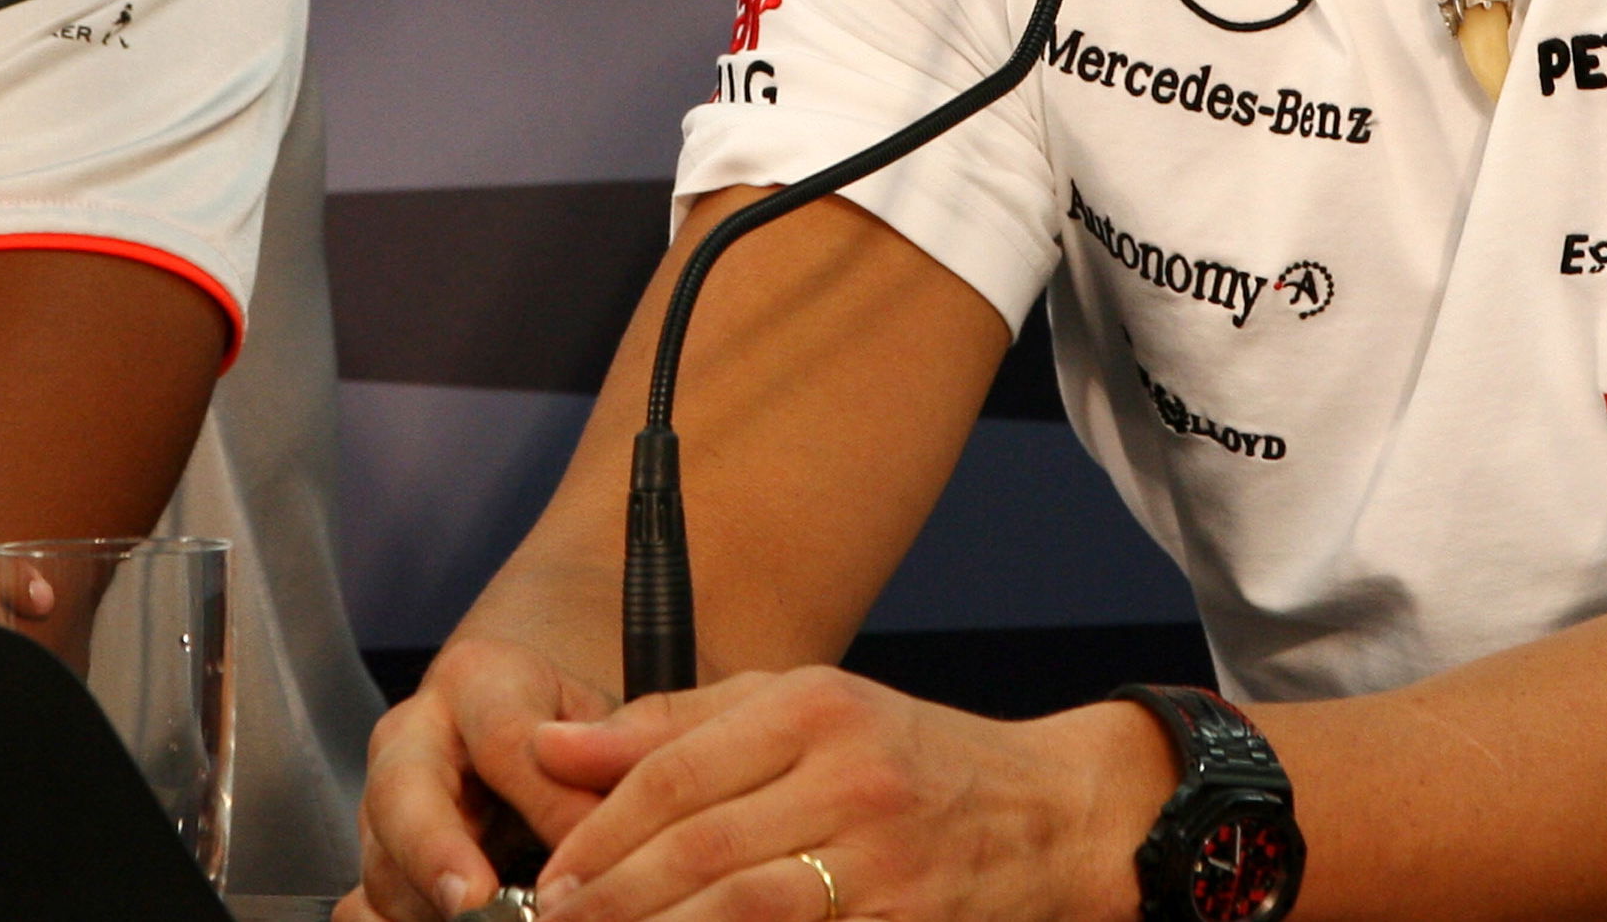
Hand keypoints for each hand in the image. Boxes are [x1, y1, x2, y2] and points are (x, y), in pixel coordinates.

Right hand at [348, 634, 626, 921]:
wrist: (529, 731)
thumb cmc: (570, 729)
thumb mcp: (605, 720)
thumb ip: (618, 752)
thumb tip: (604, 820)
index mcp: (477, 682)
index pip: (504, 739)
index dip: (546, 803)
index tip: (584, 853)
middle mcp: (411, 738)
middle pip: (402, 793)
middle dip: (434, 854)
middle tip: (476, 901)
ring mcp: (381, 806)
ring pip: (385, 867)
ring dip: (438, 908)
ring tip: (510, 915)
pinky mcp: (375, 865)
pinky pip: (361, 910)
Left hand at [521, 671, 1167, 921]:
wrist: (1055, 817)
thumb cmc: (913, 758)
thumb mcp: (806, 706)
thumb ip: (676, 724)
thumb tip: (552, 749)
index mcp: (816, 709)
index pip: (675, 773)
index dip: (598, 832)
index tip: (552, 874)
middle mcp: (849, 781)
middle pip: (699, 851)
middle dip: (611, 898)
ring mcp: (884, 865)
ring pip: (744, 912)